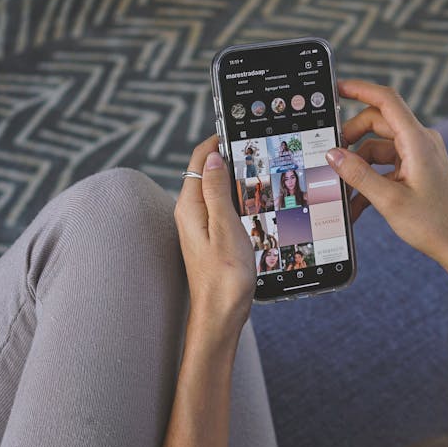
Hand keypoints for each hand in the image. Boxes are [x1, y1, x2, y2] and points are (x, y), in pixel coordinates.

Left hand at [175, 134, 255, 340]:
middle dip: (228, 157)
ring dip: (234, 180)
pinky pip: (221, 209)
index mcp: (190, 207)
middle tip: (255, 150)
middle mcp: (190, 215)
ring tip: (257, 173)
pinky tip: (252, 205)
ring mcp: (199, 228)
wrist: (221, 316)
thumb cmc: (225, 279)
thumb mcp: (225, 228)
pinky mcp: (210, 240)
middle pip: (207, 173)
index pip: (199, 159)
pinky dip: (236, 200)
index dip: (218, 141)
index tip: (239, 129)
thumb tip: (212, 157)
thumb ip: (216, 190)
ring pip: (215, 191)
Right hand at [328, 79, 447, 291]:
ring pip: (379, 148)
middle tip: (332, 159)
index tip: (337, 88)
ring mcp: (420, 156)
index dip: (360, 89)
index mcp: (418, 141)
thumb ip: (358, 175)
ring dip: (359, 168)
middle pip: (378, 124)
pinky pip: (387, 166)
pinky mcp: (418, 170)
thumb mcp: (389, 201)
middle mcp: (421, 142)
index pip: (386, 101)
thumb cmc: (433, 224)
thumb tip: (334, 155)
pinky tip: (358, 204)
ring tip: (344, 192)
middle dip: (352, 140)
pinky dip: (371, 180)